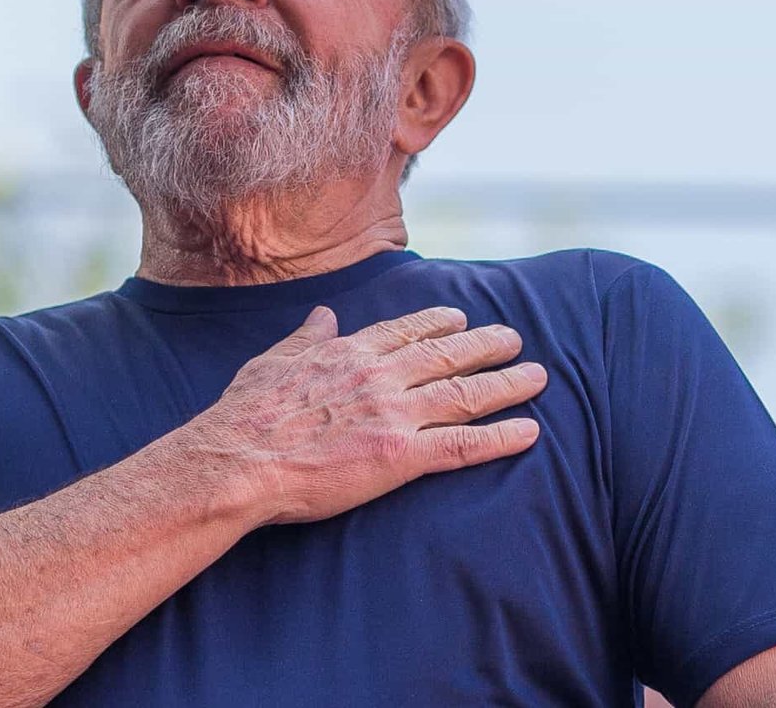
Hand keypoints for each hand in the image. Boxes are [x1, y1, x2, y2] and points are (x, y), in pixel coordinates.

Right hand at [183, 305, 547, 525]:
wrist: (238, 460)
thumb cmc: (246, 415)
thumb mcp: (273, 360)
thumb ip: (306, 337)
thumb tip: (323, 315)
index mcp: (348, 352)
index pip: (404, 332)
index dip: (438, 324)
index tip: (460, 318)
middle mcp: (379, 377)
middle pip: (446, 355)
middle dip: (486, 346)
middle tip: (515, 339)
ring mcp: (394, 415)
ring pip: (465, 394)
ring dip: (506, 384)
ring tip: (537, 376)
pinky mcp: (400, 457)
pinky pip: (462, 445)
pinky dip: (500, 438)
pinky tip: (528, 432)